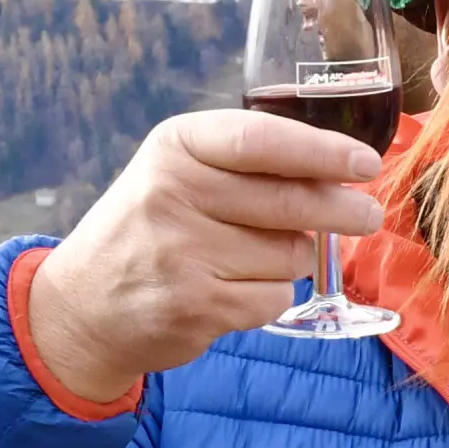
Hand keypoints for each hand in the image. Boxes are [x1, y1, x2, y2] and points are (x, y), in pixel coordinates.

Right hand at [23, 112, 385, 403]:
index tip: (366, 163)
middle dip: (344, 210)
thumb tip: (343, 172)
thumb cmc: (152, 229)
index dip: (323, 151)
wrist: (82, 306)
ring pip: (291, 254)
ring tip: (248, 258)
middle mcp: (171, 194)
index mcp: (175, 148)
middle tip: (366, 216)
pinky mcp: (195, 306)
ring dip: (291, 259)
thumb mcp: (181, 173)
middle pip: (290, 201)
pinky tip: (232, 290)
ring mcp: (181, 253)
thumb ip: (251, 165)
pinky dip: (271, 296)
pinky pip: (275, 297)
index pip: (261, 141)